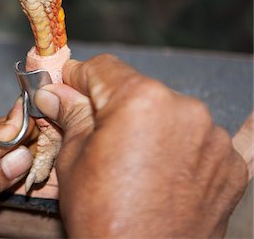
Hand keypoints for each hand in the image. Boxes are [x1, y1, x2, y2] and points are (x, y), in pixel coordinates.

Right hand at [35, 55, 247, 237]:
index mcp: (140, 101)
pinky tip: (226, 132)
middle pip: (138, 89)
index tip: (68, 84)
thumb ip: (71, 115)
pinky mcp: (231, 164)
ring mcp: (213, 137)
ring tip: (133, 156)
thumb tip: (55, 93)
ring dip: (150, 122)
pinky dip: (211, 137)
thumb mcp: (73, 160)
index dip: (79, 75)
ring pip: (171, 111)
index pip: (103, 68)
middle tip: (93, 125)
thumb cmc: (103, 218)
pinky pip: (220, 139)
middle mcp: (184, 109)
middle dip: (112, 102)